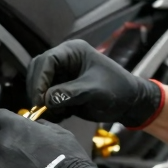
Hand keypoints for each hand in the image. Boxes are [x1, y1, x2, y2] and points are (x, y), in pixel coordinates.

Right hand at [27, 40, 163, 127]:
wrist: (129, 103)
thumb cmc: (117, 90)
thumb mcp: (94, 91)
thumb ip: (70, 93)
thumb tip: (46, 100)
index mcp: (73, 51)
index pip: (47, 61)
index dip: (40, 79)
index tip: (40, 98)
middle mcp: (64, 61)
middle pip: (38, 71)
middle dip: (37, 89)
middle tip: (39, 108)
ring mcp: (62, 76)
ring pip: (40, 85)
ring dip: (41, 100)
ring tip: (52, 114)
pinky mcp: (62, 90)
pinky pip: (47, 98)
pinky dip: (48, 108)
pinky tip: (58, 116)